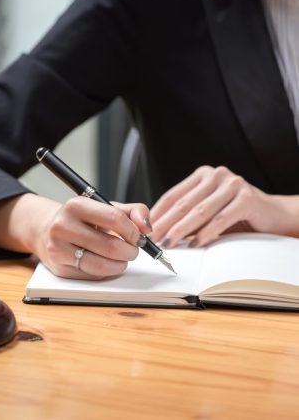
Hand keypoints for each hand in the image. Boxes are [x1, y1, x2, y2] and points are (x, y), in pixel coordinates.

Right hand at [35, 197, 151, 279]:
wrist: (46, 230)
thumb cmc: (81, 219)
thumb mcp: (104, 207)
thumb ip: (132, 212)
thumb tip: (146, 227)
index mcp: (76, 205)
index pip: (114, 218)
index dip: (133, 231)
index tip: (137, 236)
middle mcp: (63, 226)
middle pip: (111, 246)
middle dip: (130, 251)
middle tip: (132, 250)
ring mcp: (59, 249)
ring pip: (102, 265)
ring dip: (121, 264)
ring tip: (121, 258)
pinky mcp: (59, 268)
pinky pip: (93, 275)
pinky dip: (106, 272)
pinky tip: (105, 263)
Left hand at [149, 165, 298, 247]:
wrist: (274, 216)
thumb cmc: (236, 215)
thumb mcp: (208, 211)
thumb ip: (187, 215)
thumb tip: (157, 230)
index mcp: (202, 175)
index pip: (173, 195)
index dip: (157, 214)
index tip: (144, 229)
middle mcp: (216, 175)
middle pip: (183, 203)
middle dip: (165, 223)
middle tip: (152, 239)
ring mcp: (233, 184)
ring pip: (199, 211)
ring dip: (182, 230)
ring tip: (169, 243)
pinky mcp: (247, 198)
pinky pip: (221, 218)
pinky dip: (207, 232)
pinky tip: (196, 244)